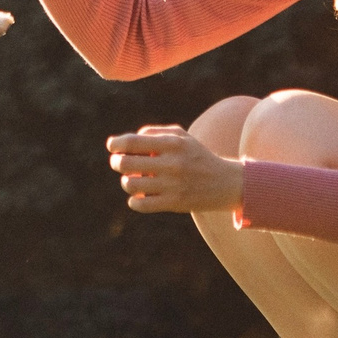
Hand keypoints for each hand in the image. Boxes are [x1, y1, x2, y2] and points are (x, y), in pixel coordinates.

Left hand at [106, 126, 243, 214]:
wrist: (225, 183)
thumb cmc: (197, 156)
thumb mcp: (181, 137)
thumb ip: (154, 133)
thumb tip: (125, 142)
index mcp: (173, 143)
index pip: (132, 141)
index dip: (115, 144)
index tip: (112, 146)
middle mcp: (172, 163)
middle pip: (126, 163)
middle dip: (116, 162)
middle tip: (118, 163)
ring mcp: (173, 185)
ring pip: (130, 184)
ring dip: (126, 182)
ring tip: (133, 180)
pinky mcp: (174, 203)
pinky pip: (140, 204)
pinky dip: (134, 201)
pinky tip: (140, 196)